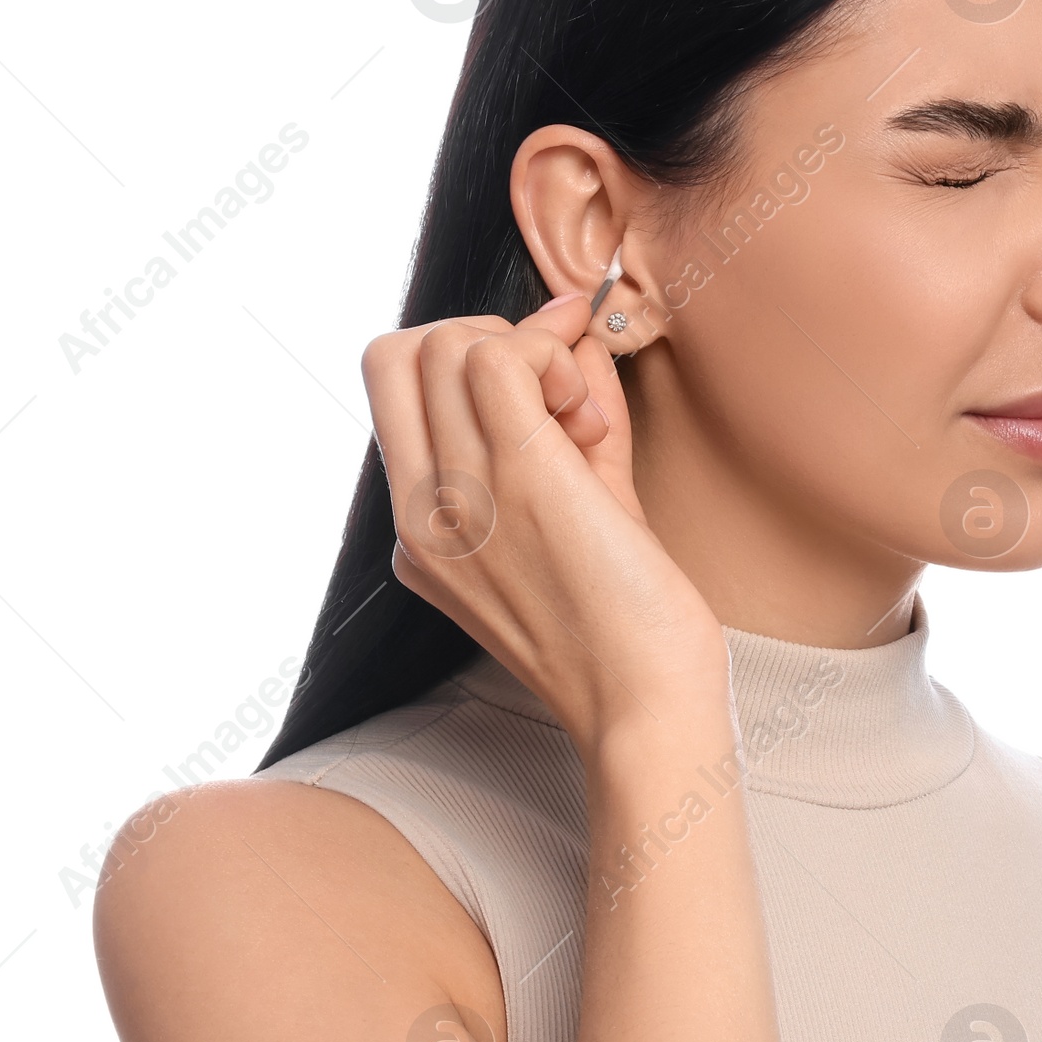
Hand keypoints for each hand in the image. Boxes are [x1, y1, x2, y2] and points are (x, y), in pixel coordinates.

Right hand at [361, 292, 729, 750]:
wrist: (647, 707)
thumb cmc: (626, 627)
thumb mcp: (580, 514)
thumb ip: (566, 424)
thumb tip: (572, 334)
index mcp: (419, 532)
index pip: (394, 389)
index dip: (468, 359)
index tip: (546, 392)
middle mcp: (421, 515)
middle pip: (401, 353)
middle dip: (489, 341)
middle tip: (563, 402)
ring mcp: (460, 497)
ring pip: (447, 343)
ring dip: (532, 352)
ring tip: (585, 428)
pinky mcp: (517, 480)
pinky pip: (499, 357)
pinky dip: (553, 357)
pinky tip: (592, 424)